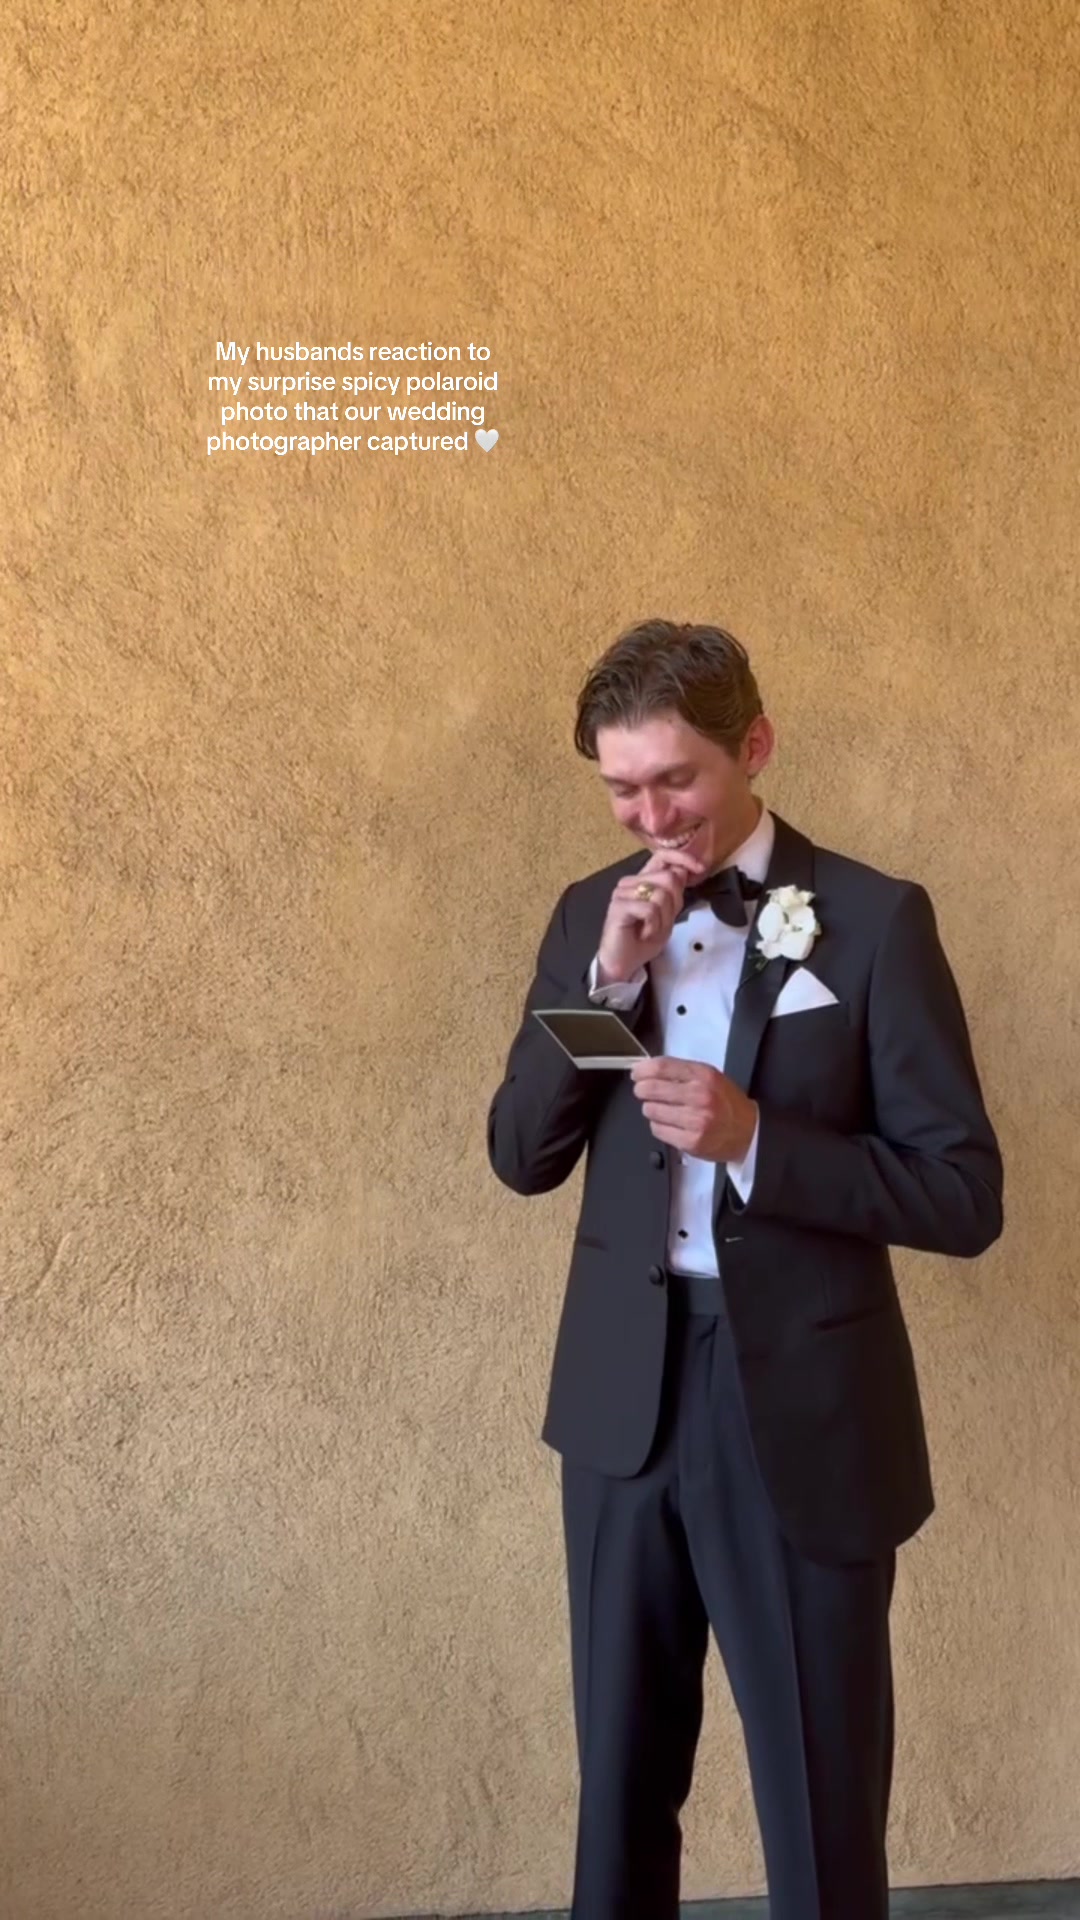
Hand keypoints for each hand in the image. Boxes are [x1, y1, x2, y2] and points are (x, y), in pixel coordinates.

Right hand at [596, 848, 705, 982]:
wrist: (624, 963)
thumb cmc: (643, 940)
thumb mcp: (668, 915)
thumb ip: (675, 893)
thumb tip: (683, 870)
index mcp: (643, 880)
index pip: (663, 856)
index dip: (683, 857)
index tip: (701, 868)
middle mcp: (631, 881)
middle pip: (669, 877)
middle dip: (674, 904)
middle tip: (661, 922)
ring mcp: (622, 892)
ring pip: (661, 895)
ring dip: (663, 919)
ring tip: (650, 930)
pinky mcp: (618, 906)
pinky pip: (650, 909)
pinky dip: (653, 926)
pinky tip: (643, 933)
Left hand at [630, 1057, 757, 1161]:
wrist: (748, 1132)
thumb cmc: (727, 1104)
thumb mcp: (710, 1077)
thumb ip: (681, 1072)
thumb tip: (648, 1070)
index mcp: (704, 1076)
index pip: (662, 1067)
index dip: (643, 1070)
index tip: (636, 1073)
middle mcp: (699, 1096)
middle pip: (651, 1088)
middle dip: (642, 1089)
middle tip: (643, 1091)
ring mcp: (695, 1120)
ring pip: (651, 1110)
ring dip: (652, 1109)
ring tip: (665, 1110)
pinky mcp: (690, 1141)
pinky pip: (657, 1129)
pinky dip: (659, 1126)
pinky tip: (671, 1124)